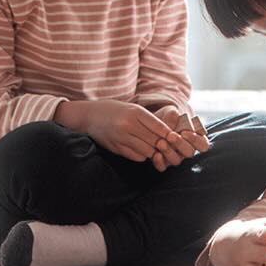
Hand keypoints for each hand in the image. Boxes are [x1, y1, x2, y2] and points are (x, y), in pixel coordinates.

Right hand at [55, 99, 178, 160]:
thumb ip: (148, 120)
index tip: (175, 138)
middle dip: (163, 144)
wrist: (90, 115)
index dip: (169, 134)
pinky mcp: (116, 148)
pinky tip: (142, 150)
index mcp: (134, 112)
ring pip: (146, 150)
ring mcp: (121, 138)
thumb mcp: (132, 109)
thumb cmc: (115, 110)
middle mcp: (128, 125)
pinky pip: (136, 156)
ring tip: (156, 149)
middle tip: (169, 147)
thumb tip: (167, 133)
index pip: (158, 126)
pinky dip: (142, 155)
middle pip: (154, 140)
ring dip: (153, 151)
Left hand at [150, 106, 209, 170]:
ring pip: (176, 161)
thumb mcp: (171, 111)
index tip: (185, 132)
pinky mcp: (163, 162)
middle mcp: (187, 150)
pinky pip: (163, 167)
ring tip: (160, 142)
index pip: (203, 145)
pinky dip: (159, 162)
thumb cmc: (168, 115)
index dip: (195, 140)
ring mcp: (176, 157)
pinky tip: (156, 155)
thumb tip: (175, 119)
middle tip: (171, 136)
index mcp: (196, 138)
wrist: (155, 120)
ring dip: (169, 152)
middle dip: (180, 144)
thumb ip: (174, 115)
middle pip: (189, 152)